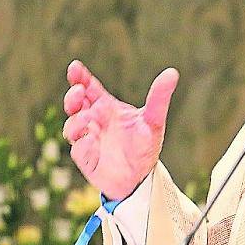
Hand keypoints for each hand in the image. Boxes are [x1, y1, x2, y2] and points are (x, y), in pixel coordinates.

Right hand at [62, 60, 178, 199]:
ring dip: (77, 121)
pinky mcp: (86, 158)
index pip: (89, 88)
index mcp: (106, 107)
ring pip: (71, 126)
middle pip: (74, 104)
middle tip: (79, 91)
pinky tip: (93, 140)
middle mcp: (93, 120)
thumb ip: (159, 97)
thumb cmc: (145, 145)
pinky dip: (84, 144)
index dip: (80, 77)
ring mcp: (87, 138)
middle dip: (72, 96)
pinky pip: (79, 149)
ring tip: (90, 119)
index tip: (74, 67)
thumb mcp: (154, 120)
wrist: (142, 176)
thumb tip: (172, 73)